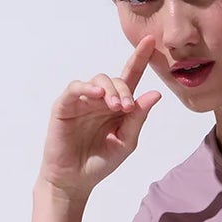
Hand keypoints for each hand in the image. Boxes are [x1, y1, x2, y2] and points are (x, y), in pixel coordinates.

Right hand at [39, 33, 164, 196]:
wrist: (75, 181)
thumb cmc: (99, 162)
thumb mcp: (126, 141)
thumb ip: (138, 117)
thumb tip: (155, 94)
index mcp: (117, 106)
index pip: (130, 77)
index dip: (140, 58)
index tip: (151, 40)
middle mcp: (100, 99)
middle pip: (116, 79)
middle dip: (125, 90)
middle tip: (127, 109)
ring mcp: (82, 101)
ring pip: (98, 80)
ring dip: (110, 90)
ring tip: (115, 107)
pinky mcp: (65, 106)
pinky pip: (76, 88)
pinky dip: (87, 88)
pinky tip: (97, 95)